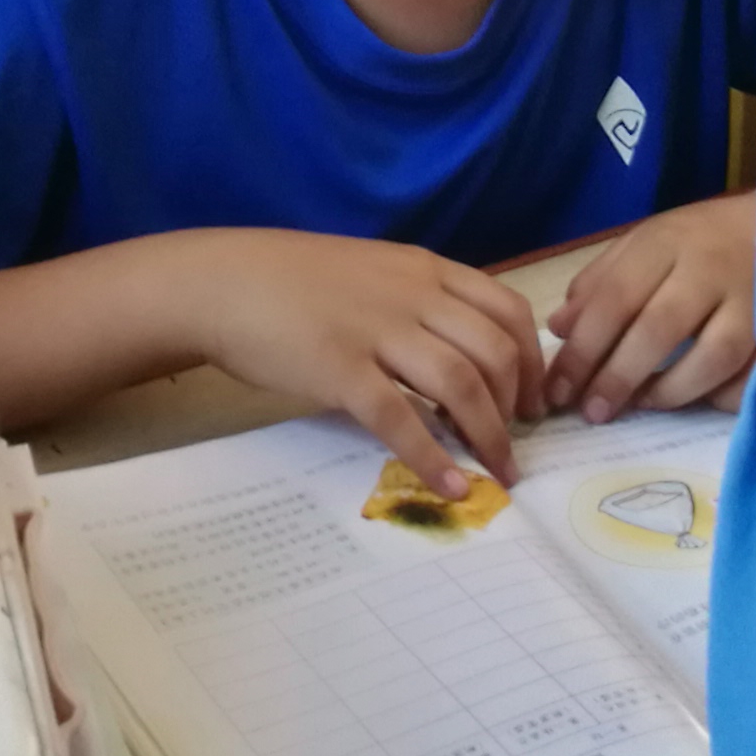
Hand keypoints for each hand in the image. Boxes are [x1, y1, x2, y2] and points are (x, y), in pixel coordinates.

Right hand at [193, 229, 547, 495]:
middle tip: (515, 442)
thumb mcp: (371, 274)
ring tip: (496, 472)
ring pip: (461, 383)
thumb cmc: (291, 281)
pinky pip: (401, 419)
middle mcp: (411, 295)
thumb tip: (458, 360)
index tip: (532, 399)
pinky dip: (432, 457)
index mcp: (423, 270)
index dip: (532, 359)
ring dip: (489, 435)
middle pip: (495, 350)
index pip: (508, 307)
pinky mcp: (341, 369)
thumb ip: (416, 304)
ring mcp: (377, 331)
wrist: (223, 282)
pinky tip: (449, 485)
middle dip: (517, 405)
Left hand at [544, 194, 755, 420]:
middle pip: (658, 328)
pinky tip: (688, 400)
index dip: (584, 348)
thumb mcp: (645, 243)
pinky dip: (716, 394)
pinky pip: (749, 373)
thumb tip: (560, 329)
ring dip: (668, 391)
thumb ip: (601, 282)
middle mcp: (708, 268)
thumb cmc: (699, 240)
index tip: (559, 388)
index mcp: (666, 241)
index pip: (616, 297)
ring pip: (710, 356)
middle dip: (618, 377)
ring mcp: (750, 299)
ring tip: (639, 406)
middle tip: (592, 412)